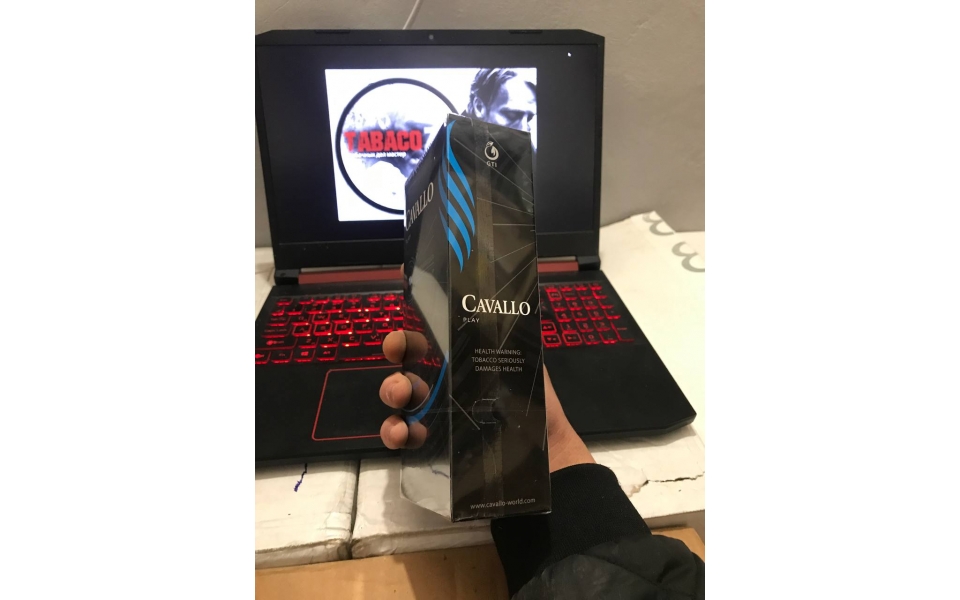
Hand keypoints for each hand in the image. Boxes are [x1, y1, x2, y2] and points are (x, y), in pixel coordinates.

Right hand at [378, 329, 593, 471]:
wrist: (549, 458)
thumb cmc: (538, 409)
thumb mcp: (526, 370)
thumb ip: (508, 345)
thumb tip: (493, 315)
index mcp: (464, 363)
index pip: (428, 343)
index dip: (409, 338)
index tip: (403, 340)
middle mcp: (445, 387)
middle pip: (408, 370)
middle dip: (397, 363)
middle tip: (401, 371)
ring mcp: (437, 417)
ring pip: (400, 403)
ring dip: (392, 395)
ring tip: (402, 400)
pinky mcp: (434, 447)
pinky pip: (405, 438)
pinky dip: (395, 433)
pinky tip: (403, 434)